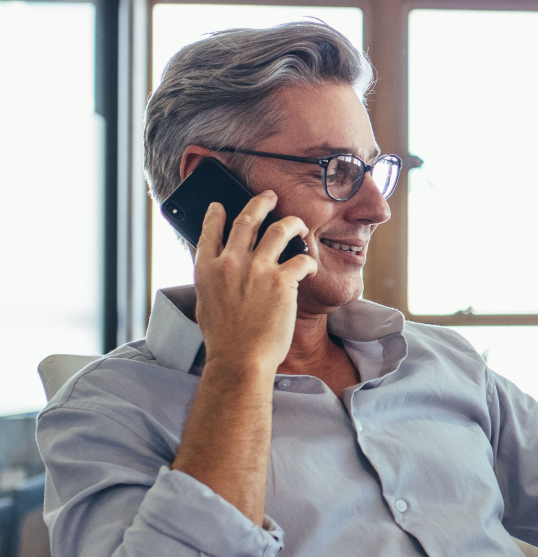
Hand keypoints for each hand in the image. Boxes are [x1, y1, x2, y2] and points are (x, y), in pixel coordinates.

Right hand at [193, 191, 317, 374]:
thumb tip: (219, 270)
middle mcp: (231, 262)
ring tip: (299, 224)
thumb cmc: (225, 341)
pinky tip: (311, 268)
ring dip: (292, 222)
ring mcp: (258, 269)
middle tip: (269, 196)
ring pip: (279, 229)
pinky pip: (301, 259)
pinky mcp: (283, 281)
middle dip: (260, 202)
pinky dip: (309, 262)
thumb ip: (213, 282)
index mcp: (207, 269)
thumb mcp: (206, 305)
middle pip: (246, 219)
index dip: (216, 214)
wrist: (241, 360)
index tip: (221, 206)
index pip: (209, 230)